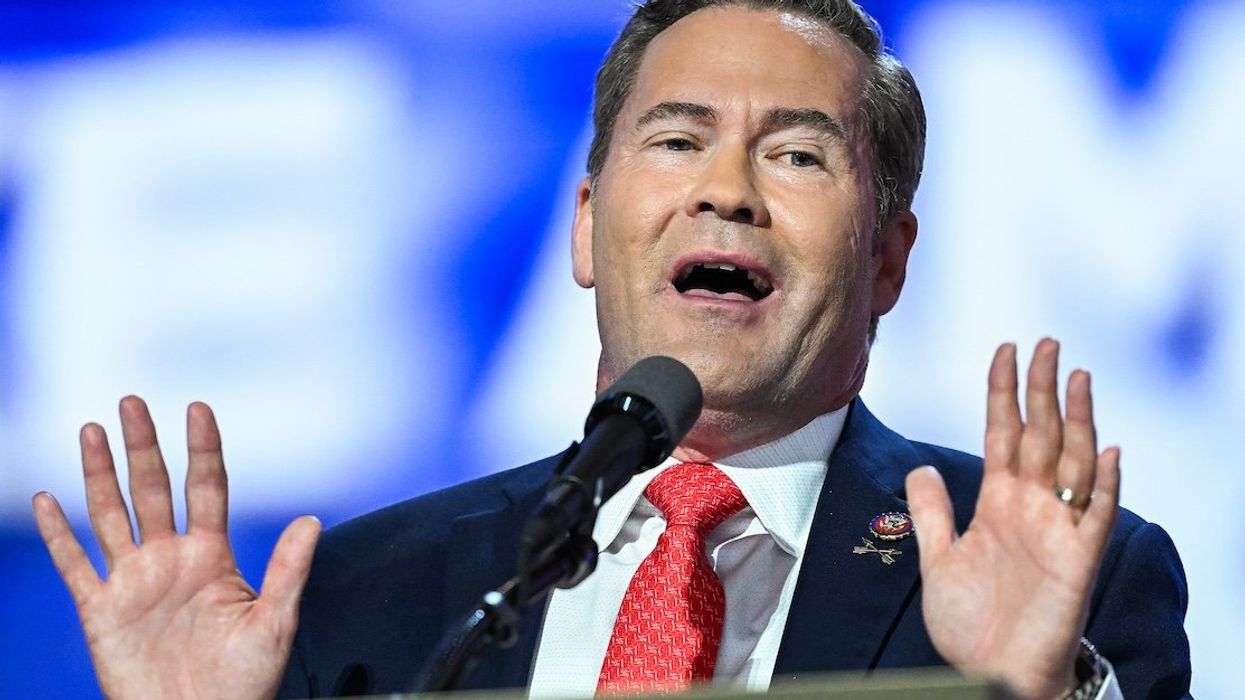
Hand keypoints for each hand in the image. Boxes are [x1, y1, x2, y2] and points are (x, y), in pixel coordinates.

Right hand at [32, 397, 320, 699]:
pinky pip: (75, 565)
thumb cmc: (244, 681)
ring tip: (93, 430)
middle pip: (153, 490)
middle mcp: (171, 559)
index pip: (207, 487)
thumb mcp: (275, 623)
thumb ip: (289, 571)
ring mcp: (133, 581)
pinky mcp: (101, 610)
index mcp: (212, 556)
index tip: (197, 408)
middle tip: (132, 402)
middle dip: (142, 447)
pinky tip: (47, 499)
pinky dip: (59, 534)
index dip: (202, 448)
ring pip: (110, 515)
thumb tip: (312, 519)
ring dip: (100, 474)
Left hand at [905, 340, 1119, 699]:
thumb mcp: (939, 559)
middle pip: (1040, 435)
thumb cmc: (971, 621)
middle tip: (1048, 343)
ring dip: (1079, 421)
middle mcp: (1031, 506)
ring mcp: (1057, 529)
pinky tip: (1106, 452)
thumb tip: (919, 467)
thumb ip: (933, 513)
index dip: (1003, 392)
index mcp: (997, 501)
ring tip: (1080, 378)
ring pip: (1072, 462)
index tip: (1005, 350)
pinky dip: (1103, 485)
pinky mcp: (1078, 560)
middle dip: (1043, 389)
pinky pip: (1096, 516)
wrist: (991, 671)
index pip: (1002, 432)